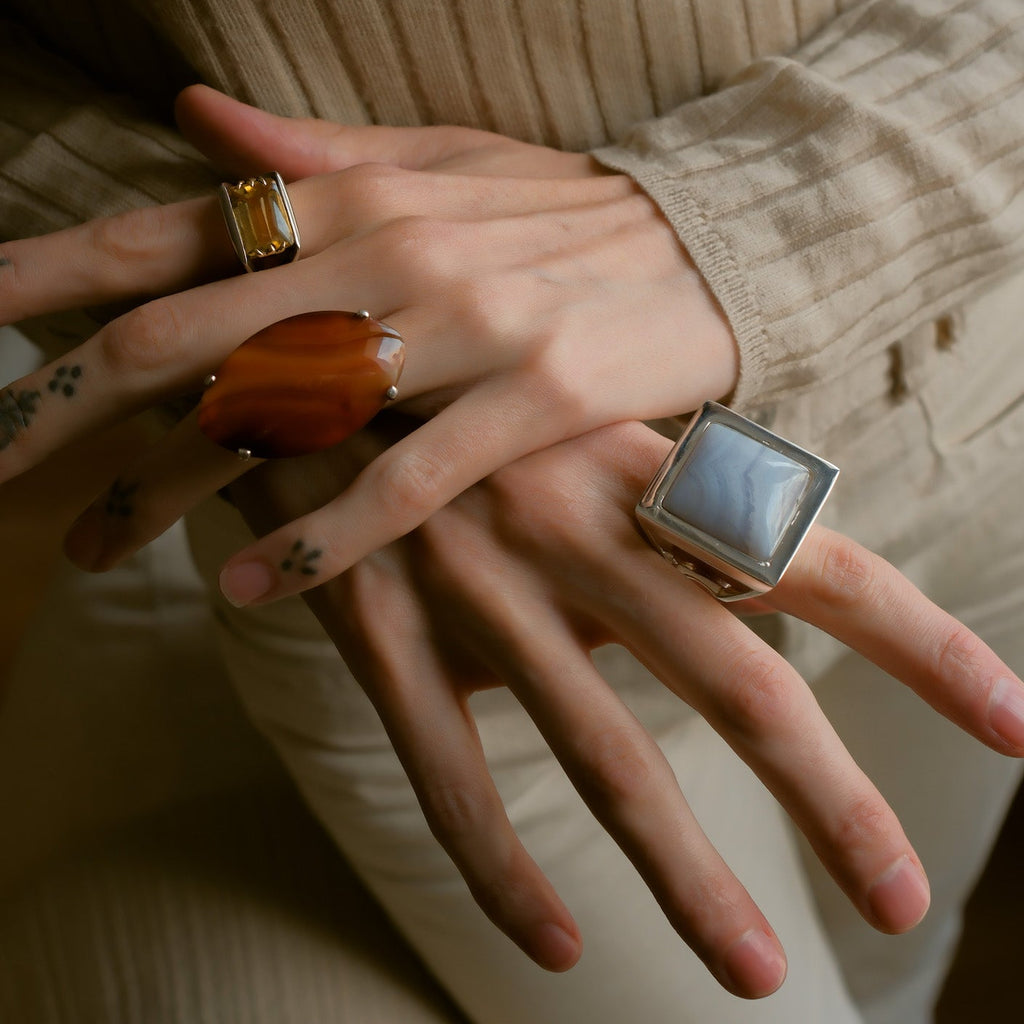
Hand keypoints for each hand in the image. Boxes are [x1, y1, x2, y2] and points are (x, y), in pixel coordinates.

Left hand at [0, 86, 737, 600]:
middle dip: (68, 403)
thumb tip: (193, 115)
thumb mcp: (439, 161)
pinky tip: (250, 589)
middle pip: (188, 334)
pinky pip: (408, 479)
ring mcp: (465, 326)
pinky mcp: (535, 398)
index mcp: (355, 190)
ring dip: (169, 488)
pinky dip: (324, 536)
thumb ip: (310, 150)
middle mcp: (391, 251)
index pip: (169, 230)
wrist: (714, 248)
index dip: (52, 272)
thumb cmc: (563, 213)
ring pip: (281, 413)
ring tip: (92, 549)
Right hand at [224, 416, 1023, 997]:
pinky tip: (556, 945)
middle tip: (901, 900)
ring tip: (754, 971)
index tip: (1013, 720)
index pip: (805, 559)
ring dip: (684, 871)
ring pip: (598, 751)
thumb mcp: (565, 413)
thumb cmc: (454, 382)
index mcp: (631, 467)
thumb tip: (730, 578)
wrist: (289, 345)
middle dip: (830, 795)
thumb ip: (647, 500)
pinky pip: (446, 770)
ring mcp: (474, 584)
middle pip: (731, 681)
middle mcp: (572, 528)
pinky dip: (501, 865)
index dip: (917, 640)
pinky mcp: (378, 627)